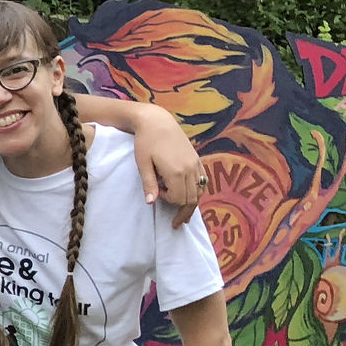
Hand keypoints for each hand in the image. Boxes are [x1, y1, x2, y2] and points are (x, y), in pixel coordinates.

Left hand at [132, 107, 202, 226]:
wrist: (157, 122)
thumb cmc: (146, 142)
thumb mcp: (143, 164)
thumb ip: (149, 184)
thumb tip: (151, 203)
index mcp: (176, 172)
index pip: (179, 199)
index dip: (169, 202)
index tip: (158, 194)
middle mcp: (190, 169)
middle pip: (192, 198)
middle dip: (183, 211)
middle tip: (177, 223)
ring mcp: (195, 164)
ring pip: (199, 191)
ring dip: (192, 203)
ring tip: (184, 215)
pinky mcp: (197, 159)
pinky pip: (203, 180)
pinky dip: (198, 191)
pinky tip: (191, 197)